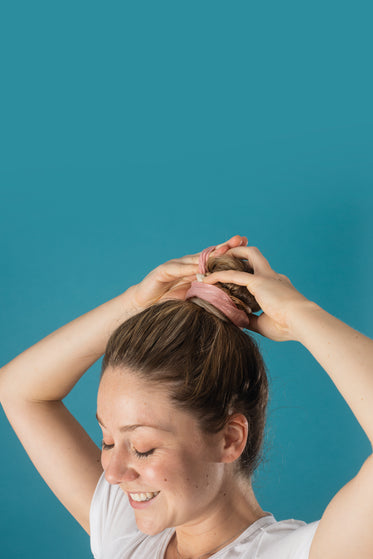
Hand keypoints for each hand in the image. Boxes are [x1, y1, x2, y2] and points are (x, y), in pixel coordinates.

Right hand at [130, 235, 247, 310]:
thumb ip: (209, 297)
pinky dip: (186, 268)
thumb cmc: (171, 304)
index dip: (230, 251)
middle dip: (225, 246)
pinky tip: (197, 267)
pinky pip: (177, 268)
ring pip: (195, 259)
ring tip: (224, 250)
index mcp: (197, 270)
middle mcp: (187, 265)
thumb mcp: (194, 300)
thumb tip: (234, 304)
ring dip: (209, 255)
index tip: (247, 244)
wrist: (145, 306)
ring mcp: (175, 266)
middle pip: (209, 254)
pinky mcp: (163, 271)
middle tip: (240, 239)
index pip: (216, 259)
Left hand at [202, 246, 309, 340]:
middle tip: (220, 261)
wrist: (303, 321)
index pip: (257, 274)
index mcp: (277, 286)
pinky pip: (233, 274)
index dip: (243, 274)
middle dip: (237, 253)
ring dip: (229, 255)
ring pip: (247, 254)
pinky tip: (206, 279)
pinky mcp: (259, 280)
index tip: (227, 281)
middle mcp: (272, 276)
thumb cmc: (287, 326)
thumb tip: (237, 322)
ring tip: (212, 262)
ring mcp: (266, 276)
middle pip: (254, 255)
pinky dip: (219, 275)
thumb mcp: (264, 324)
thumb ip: (250, 320)